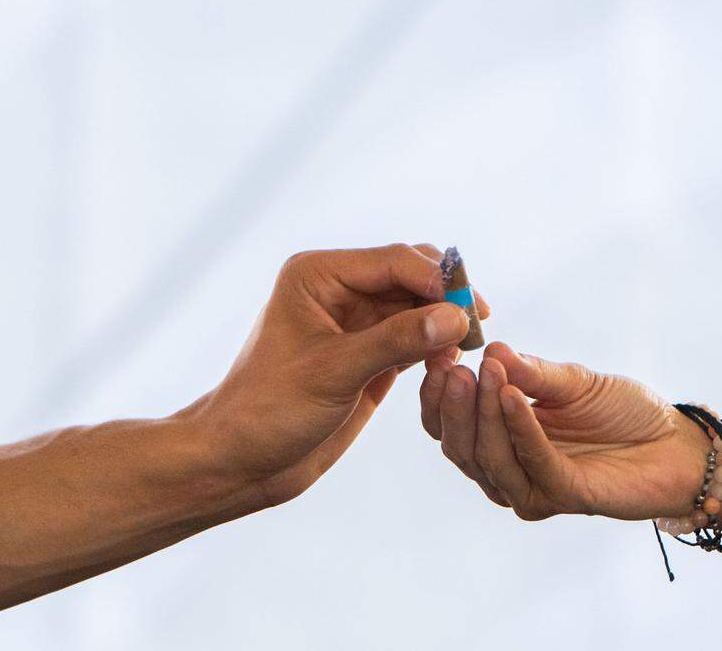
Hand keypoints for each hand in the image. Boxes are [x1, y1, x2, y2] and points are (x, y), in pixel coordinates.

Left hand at [189, 244, 488, 510]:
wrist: (243, 461)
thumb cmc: (269, 410)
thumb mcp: (334, 372)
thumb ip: (396, 340)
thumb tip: (455, 317)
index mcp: (318, 275)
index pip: (393, 261)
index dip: (436, 280)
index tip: (470, 308)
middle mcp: (339, 290)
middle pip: (412, 276)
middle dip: (446, 297)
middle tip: (478, 325)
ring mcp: (357, 322)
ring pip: (419, 307)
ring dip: (445, 323)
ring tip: (470, 347)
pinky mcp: (370, 354)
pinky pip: (415, 338)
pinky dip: (437, 346)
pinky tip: (452, 362)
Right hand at [419, 342, 707, 520]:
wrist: (676, 443)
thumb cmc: (623, 413)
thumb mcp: (571, 381)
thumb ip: (530, 371)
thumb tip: (489, 347)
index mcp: (500, 443)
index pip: (449, 426)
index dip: (437, 395)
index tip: (436, 354)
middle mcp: (509, 472)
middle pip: (460, 447)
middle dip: (453, 405)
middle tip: (453, 366)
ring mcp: (534, 489)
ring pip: (489, 459)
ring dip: (483, 413)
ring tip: (483, 373)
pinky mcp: (565, 496)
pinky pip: (533, 462)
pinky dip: (519, 426)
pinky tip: (511, 393)